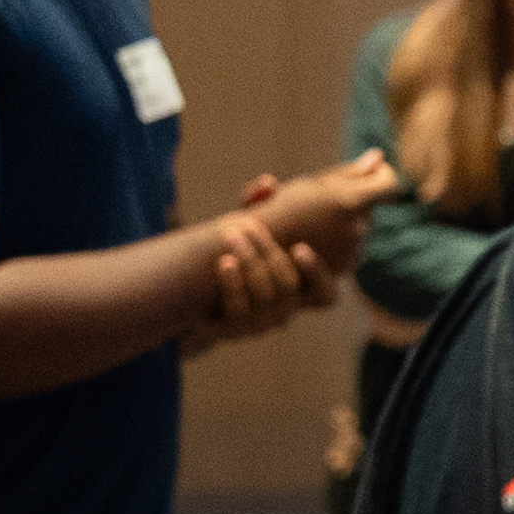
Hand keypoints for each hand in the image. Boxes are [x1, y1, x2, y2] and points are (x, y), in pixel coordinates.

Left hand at [186, 212, 325, 349]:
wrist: (188, 301)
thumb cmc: (227, 260)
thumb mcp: (246, 233)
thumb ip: (260, 208)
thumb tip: (267, 182)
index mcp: (295, 294)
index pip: (324, 296)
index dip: (317, 274)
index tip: (299, 247)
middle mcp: (284, 312)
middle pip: (288, 284)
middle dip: (269, 252)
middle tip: (249, 227)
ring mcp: (260, 324)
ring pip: (266, 294)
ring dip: (250, 260)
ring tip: (232, 235)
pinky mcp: (233, 331)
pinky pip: (239, 307)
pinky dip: (233, 282)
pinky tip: (223, 261)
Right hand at [252, 150, 399, 278]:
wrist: (255, 251)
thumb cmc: (277, 208)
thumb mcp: (310, 184)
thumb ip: (349, 172)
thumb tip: (378, 157)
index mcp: (349, 202)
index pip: (389, 184)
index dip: (383, 175)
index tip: (374, 170)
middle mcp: (358, 228)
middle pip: (370, 204)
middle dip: (353, 197)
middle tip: (322, 198)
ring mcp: (355, 250)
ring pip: (362, 224)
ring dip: (345, 218)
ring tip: (312, 219)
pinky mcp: (348, 265)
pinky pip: (354, 244)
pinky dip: (339, 237)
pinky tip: (316, 235)